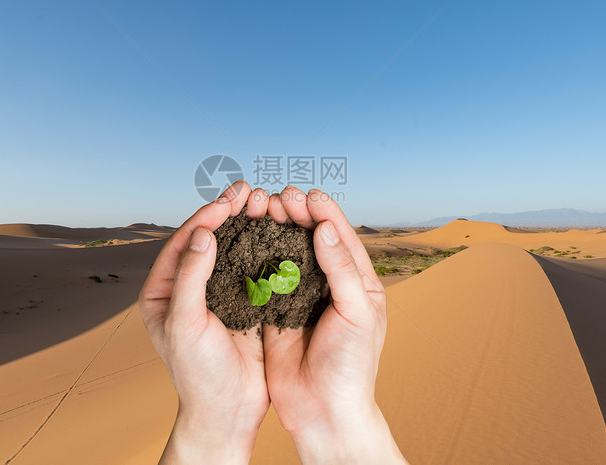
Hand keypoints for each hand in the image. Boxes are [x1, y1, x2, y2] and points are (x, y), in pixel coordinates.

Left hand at [138, 181, 266, 463]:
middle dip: (227, 213)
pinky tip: (278, 231)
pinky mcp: (240, 304)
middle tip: (248, 190)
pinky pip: (250, 268)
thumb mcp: (186, 324)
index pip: (183, 243)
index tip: (227, 200)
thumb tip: (201, 234)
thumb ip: (190, 278)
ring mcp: (215, 294)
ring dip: (247, 226)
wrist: (226, 412)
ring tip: (264, 202)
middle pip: (207, 240)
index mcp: (162, 290)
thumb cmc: (197, 374)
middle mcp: (186, 287)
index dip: (205, 218)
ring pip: (230, 250)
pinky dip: (263, 248)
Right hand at [261, 186, 406, 463]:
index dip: (325, 213)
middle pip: (312, 239)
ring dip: (275, 230)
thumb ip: (342, 270)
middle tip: (279, 197)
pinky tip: (246, 238)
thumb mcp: (356, 313)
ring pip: (287, 252)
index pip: (341, 238)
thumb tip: (325, 228)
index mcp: (359, 282)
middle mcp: (330, 284)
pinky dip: (257, 256)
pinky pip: (266, 278)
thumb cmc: (352, 366)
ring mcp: (302, 296)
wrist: (323, 410)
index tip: (307, 195)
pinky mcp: (277, 310)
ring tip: (262, 208)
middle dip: (297, 215)